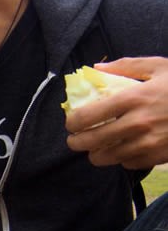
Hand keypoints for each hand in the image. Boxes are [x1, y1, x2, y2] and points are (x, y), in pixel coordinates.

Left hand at [66, 56, 167, 170]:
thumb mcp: (158, 67)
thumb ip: (125, 66)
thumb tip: (97, 68)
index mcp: (133, 98)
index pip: (89, 115)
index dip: (73, 122)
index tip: (71, 122)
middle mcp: (136, 124)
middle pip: (93, 141)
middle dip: (77, 143)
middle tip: (75, 140)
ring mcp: (146, 144)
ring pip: (107, 157)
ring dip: (96, 154)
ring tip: (95, 148)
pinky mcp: (157, 157)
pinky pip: (128, 163)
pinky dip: (121, 159)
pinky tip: (123, 150)